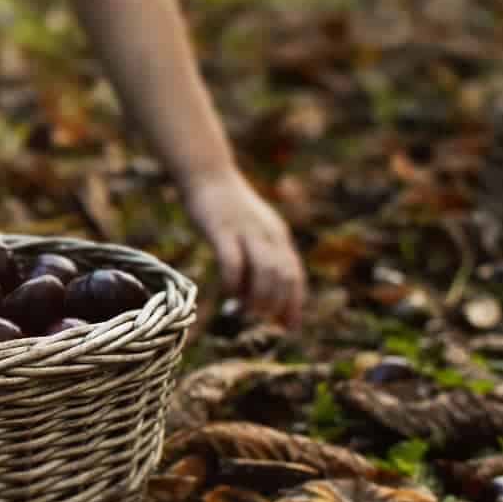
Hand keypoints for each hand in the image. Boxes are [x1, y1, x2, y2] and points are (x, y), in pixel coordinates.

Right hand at [183, 170, 305, 328]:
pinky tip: (228, 294)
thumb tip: (255, 292)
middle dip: (277, 304)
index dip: (294, 304)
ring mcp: (246, 231)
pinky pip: (233, 261)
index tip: (290, 327)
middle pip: (284, 275)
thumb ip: (259, 255)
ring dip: (259, 297)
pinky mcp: (222, 230)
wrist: (208, 173)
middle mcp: (268, 234)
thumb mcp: (251, 229)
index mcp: (278, 235)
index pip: (295, 275)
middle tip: (262, 320)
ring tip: (246, 312)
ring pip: (265, 271)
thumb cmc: (225, 207)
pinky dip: (234, 283)